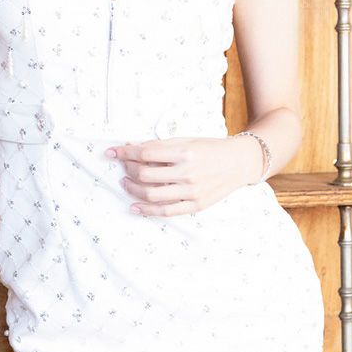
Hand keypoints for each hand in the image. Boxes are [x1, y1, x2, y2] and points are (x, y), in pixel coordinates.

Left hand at [105, 136, 257, 217]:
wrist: (239, 162)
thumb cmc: (211, 148)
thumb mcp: (186, 140)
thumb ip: (160, 145)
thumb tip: (131, 146)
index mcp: (185, 152)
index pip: (146, 153)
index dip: (126, 152)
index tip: (113, 152)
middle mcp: (188, 172)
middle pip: (146, 174)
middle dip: (128, 169)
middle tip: (123, 166)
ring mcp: (192, 191)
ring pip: (152, 194)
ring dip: (133, 188)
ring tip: (126, 182)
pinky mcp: (196, 205)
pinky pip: (166, 211)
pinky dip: (147, 210)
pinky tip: (134, 206)